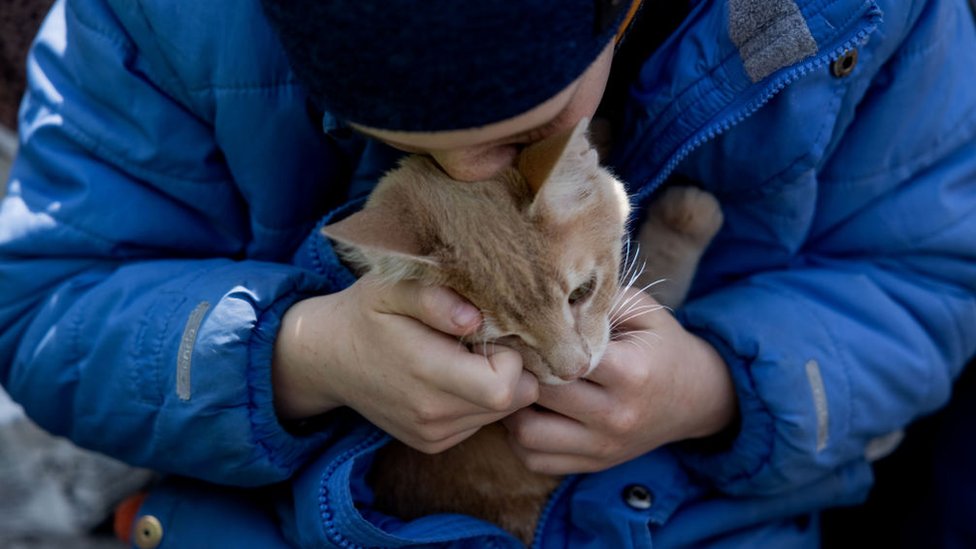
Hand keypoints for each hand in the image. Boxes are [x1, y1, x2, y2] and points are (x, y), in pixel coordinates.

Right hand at [273, 276, 538, 452]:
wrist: (326, 357)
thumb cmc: (365, 313)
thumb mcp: (391, 287)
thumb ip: (433, 298)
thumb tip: (474, 319)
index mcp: (426, 373)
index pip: (505, 387)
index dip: (511, 357)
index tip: (490, 332)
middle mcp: (431, 415)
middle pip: (513, 402)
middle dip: (512, 370)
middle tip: (483, 342)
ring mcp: (432, 435)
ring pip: (501, 415)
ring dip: (496, 385)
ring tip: (463, 356)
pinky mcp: (432, 443)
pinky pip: (480, 424)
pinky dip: (478, 400)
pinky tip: (452, 375)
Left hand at [502, 287, 735, 473]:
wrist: (697, 398)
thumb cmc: (662, 346)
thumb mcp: (643, 311)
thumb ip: (598, 301)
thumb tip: (545, 299)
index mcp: (630, 372)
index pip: (561, 357)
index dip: (533, 339)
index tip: (522, 326)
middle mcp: (616, 415)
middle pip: (540, 393)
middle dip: (518, 370)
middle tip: (509, 352)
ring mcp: (603, 446)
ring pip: (528, 434)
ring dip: (512, 408)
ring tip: (518, 383)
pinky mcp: (593, 464)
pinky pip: (535, 459)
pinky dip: (520, 437)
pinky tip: (528, 411)